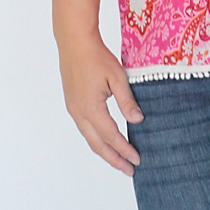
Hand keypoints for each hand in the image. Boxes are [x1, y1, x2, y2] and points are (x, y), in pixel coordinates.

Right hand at [57, 31, 144, 175]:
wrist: (74, 41)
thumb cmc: (97, 55)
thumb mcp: (117, 76)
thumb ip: (127, 100)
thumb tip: (137, 120)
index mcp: (91, 108)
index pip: (112, 136)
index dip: (125, 149)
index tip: (137, 159)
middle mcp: (79, 112)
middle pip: (97, 145)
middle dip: (114, 159)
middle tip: (129, 169)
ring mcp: (73, 109)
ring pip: (89, 138)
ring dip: (104, 150)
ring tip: (118, 158)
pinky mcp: (72, 103)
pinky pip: (85, 128)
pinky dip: (96, 138)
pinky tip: (105, 138)